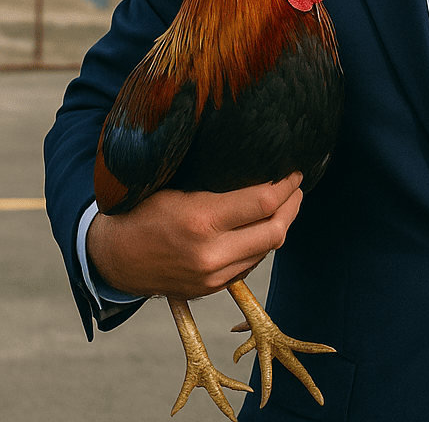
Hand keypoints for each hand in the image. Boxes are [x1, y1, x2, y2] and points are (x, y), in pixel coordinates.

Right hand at [86, 173, 303, 300]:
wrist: (110, 256)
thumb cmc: (141, 208)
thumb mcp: (175, 183)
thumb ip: (216, 179)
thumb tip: (256, 161)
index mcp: (201, 220)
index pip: (264, 202)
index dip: (287, 185)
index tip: (294, 171)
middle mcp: (210, 254)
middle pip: (276, 230)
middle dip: (293, 205)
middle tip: (296, 186)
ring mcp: (211, 276)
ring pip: (267, 250)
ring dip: (281, 225)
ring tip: (285, 203)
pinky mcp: (210, 288)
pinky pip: (251, 264)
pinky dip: (262, 243)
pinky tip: (263, 226)